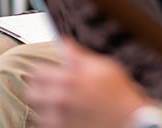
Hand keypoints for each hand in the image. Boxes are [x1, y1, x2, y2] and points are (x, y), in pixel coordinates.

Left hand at [27, 39, 149, 127]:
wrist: (130, 122)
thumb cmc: (119, 95)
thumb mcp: (104, 67)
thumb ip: (78, 55)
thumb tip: (63, 42)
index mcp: (68, 80)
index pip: (36, 72)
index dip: (42, 71)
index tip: (48, 73)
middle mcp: (60, 100)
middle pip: (31, 93)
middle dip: (39, 89)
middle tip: (50, 89)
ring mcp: (59, 119)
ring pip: (36, 111)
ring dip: (44, 107)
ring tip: (59, 104)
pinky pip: (44, 125)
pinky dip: (51, 121)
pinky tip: (64, 116)